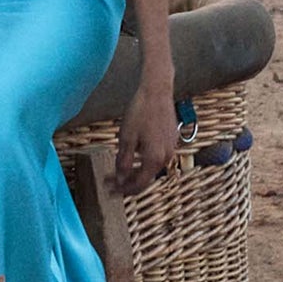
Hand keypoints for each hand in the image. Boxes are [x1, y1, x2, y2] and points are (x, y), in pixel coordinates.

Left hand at [113, 80, 177, 196]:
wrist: (157, 91)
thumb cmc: (140, 112)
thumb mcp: (126, 138)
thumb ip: (124, 161)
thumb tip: (121, 180)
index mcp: (154, 159)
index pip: (139, 184)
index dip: (123, 190)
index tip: (110, 190)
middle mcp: (166, 157)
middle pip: (146, 178)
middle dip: (128, 182)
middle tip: (111, 182)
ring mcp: (171, 149)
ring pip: (152, 168)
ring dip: (136, 172)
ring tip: (120, 171)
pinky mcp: (172, 140)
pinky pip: (157, 158)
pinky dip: (144, 162)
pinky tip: (133, 157)